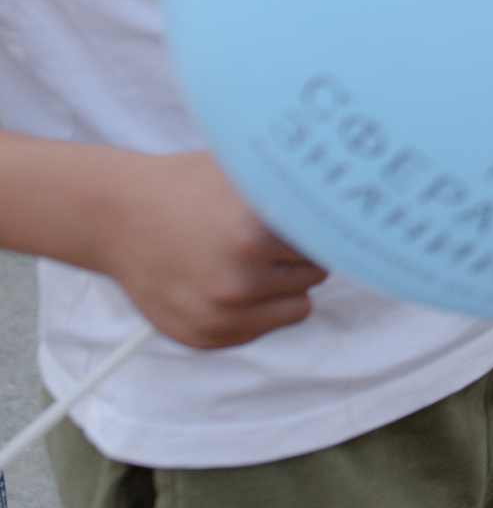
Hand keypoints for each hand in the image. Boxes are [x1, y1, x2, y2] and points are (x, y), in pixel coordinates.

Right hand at [97, 154, 325, 349]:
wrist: (116, 216)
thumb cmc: (189, 186)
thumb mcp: (245, 170)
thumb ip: (297, 184)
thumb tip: (362, 188)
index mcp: (255, 233)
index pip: (333, 240)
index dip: (329, 226)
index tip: (340, 221)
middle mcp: (239, 278)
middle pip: (318, 270)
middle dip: (301, 252)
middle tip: (265, 231)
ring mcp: (222, 313)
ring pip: (299, 303)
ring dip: (283, 282)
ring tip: (244, 255)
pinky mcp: (208, 337)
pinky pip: (267, 325)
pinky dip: (258, 307)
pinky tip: (225, 277)